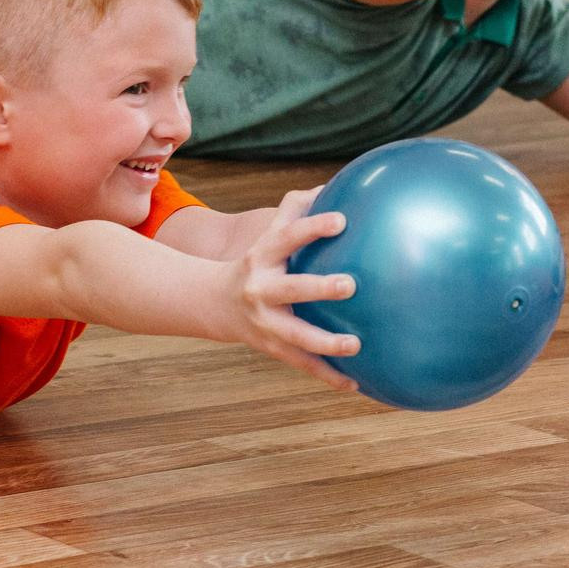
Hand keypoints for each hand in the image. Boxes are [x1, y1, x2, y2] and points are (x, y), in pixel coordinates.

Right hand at [218, 186, 361, 391]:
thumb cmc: (256, 261)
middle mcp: (261, 289)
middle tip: (350, 284)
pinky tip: (356, 383)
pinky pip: (302, 364)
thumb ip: (295, 209)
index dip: (312, 227)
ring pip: (296, 335)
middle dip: (319, 288)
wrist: (212, 303)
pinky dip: (328, 376)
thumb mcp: (266, 235)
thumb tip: (334, 184)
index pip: (288, 237)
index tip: (342, 221)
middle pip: (291, 288)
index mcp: (263, 256)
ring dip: (325, 342)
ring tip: (355, 344)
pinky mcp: (272, 347)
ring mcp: (265, 322)